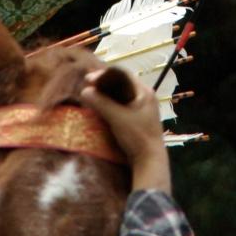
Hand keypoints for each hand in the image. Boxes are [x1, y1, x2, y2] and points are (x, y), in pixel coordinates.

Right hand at [79, 68, 169, 194]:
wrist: (150, 160)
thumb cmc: (136, 137)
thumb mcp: (117, 118)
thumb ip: (101, 103)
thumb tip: (85, 91)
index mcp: (144, 92)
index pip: (123, 75)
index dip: (104, 74)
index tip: (88, 79)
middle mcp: (146, 97)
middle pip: (123, 84)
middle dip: (105, 84)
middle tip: (88, 85)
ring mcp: (144, 108)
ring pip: (123, 94)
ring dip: (108, 94)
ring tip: (93, 95)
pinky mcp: (140, 119)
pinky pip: (124, 105)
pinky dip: (112, 103)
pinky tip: (102, 108)